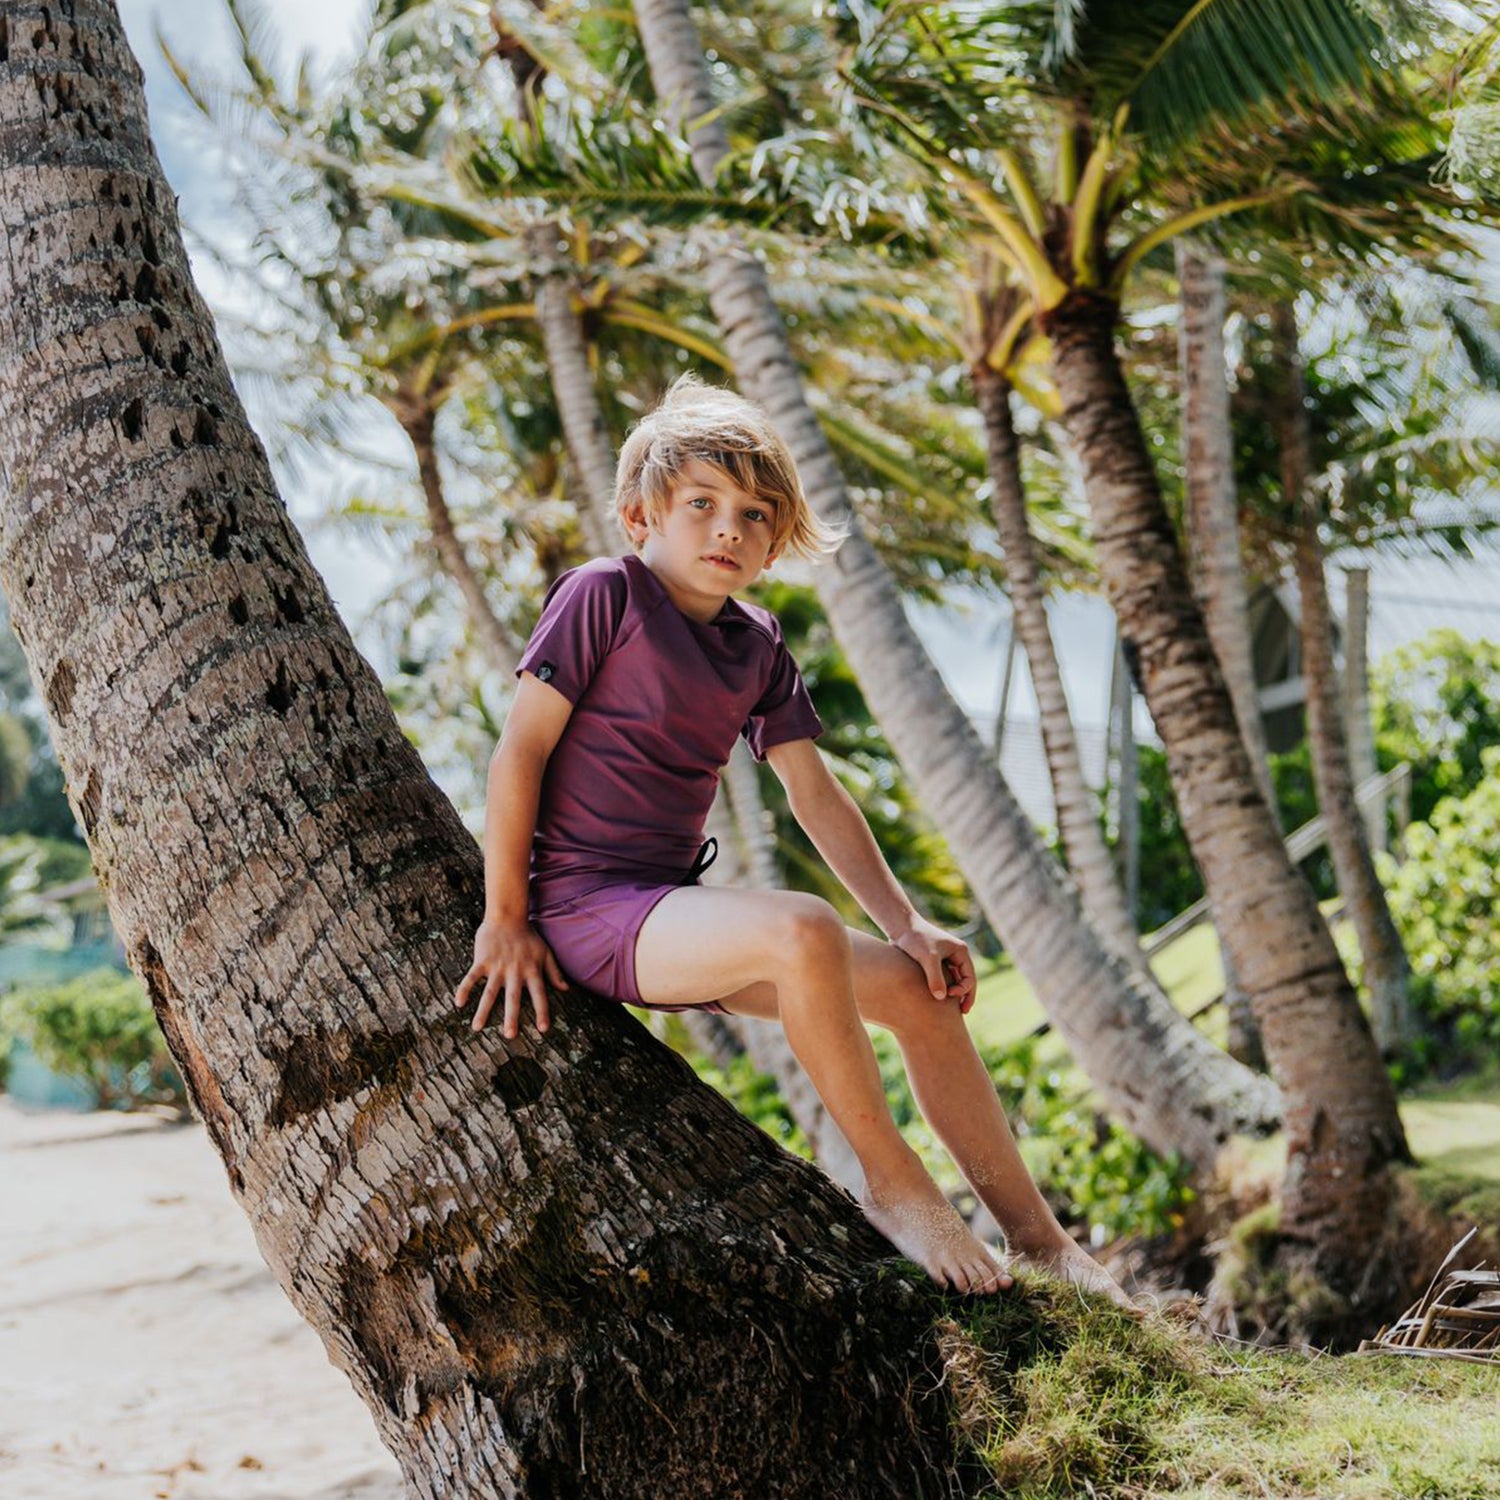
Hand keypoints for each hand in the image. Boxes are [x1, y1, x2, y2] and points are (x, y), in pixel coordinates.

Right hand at [454, 917, 568, 1037]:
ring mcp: (497, 966)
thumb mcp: (546, 952)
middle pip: (513, 997)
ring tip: (477, 1028)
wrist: (508, 915)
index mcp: (531, 970)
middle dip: (511, 1017)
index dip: (542, 1011)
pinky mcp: (482, 961)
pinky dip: (465, 989)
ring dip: (483, 1010)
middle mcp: (515, 971)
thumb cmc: (528, 936)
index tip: (543, 1029)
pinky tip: (459, 1003)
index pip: (539, 994)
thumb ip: (555, 972)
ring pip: (489, 992)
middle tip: (509, 1036)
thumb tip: (566, 989)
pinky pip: (471, 977)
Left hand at [891, 916, 976, 1012]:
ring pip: (954, 980)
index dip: (964, 990)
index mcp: (960, 951)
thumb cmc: (915, 938)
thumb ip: (935, 977)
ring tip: (951, 1011)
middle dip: (965, 996)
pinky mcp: (933, 962)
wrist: (899, 927)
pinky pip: (943, 979)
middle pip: (965, 980)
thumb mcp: (927, 958)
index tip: (949, 996)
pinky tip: (937, 1000)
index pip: (970, 977)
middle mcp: (955, 955)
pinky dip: (942, 989)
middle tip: (963, 1013)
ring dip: (953, 994)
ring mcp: (945, 959)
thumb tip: (942, 998)